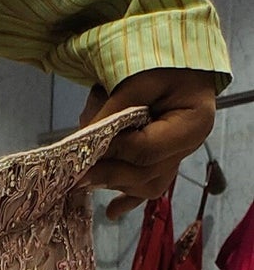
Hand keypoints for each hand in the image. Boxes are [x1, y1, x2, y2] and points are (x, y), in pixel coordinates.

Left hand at [80, 69, 218, 218]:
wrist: (175, 57)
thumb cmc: (161, 60)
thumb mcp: (136, 78)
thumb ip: (112, 112)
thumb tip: (81, 142)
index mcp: (193, 123)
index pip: (148, 150)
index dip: (115, 153)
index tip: (86, 151)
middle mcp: (190, 145)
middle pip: (146, 173)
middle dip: (109, 172)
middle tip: (76, 175)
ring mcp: (179, 156)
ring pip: (144, 185)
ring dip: (114, 179)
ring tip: (88, 174)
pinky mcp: (166, 161)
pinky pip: (148, 188)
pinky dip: (128, 199)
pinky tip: (112, 212)